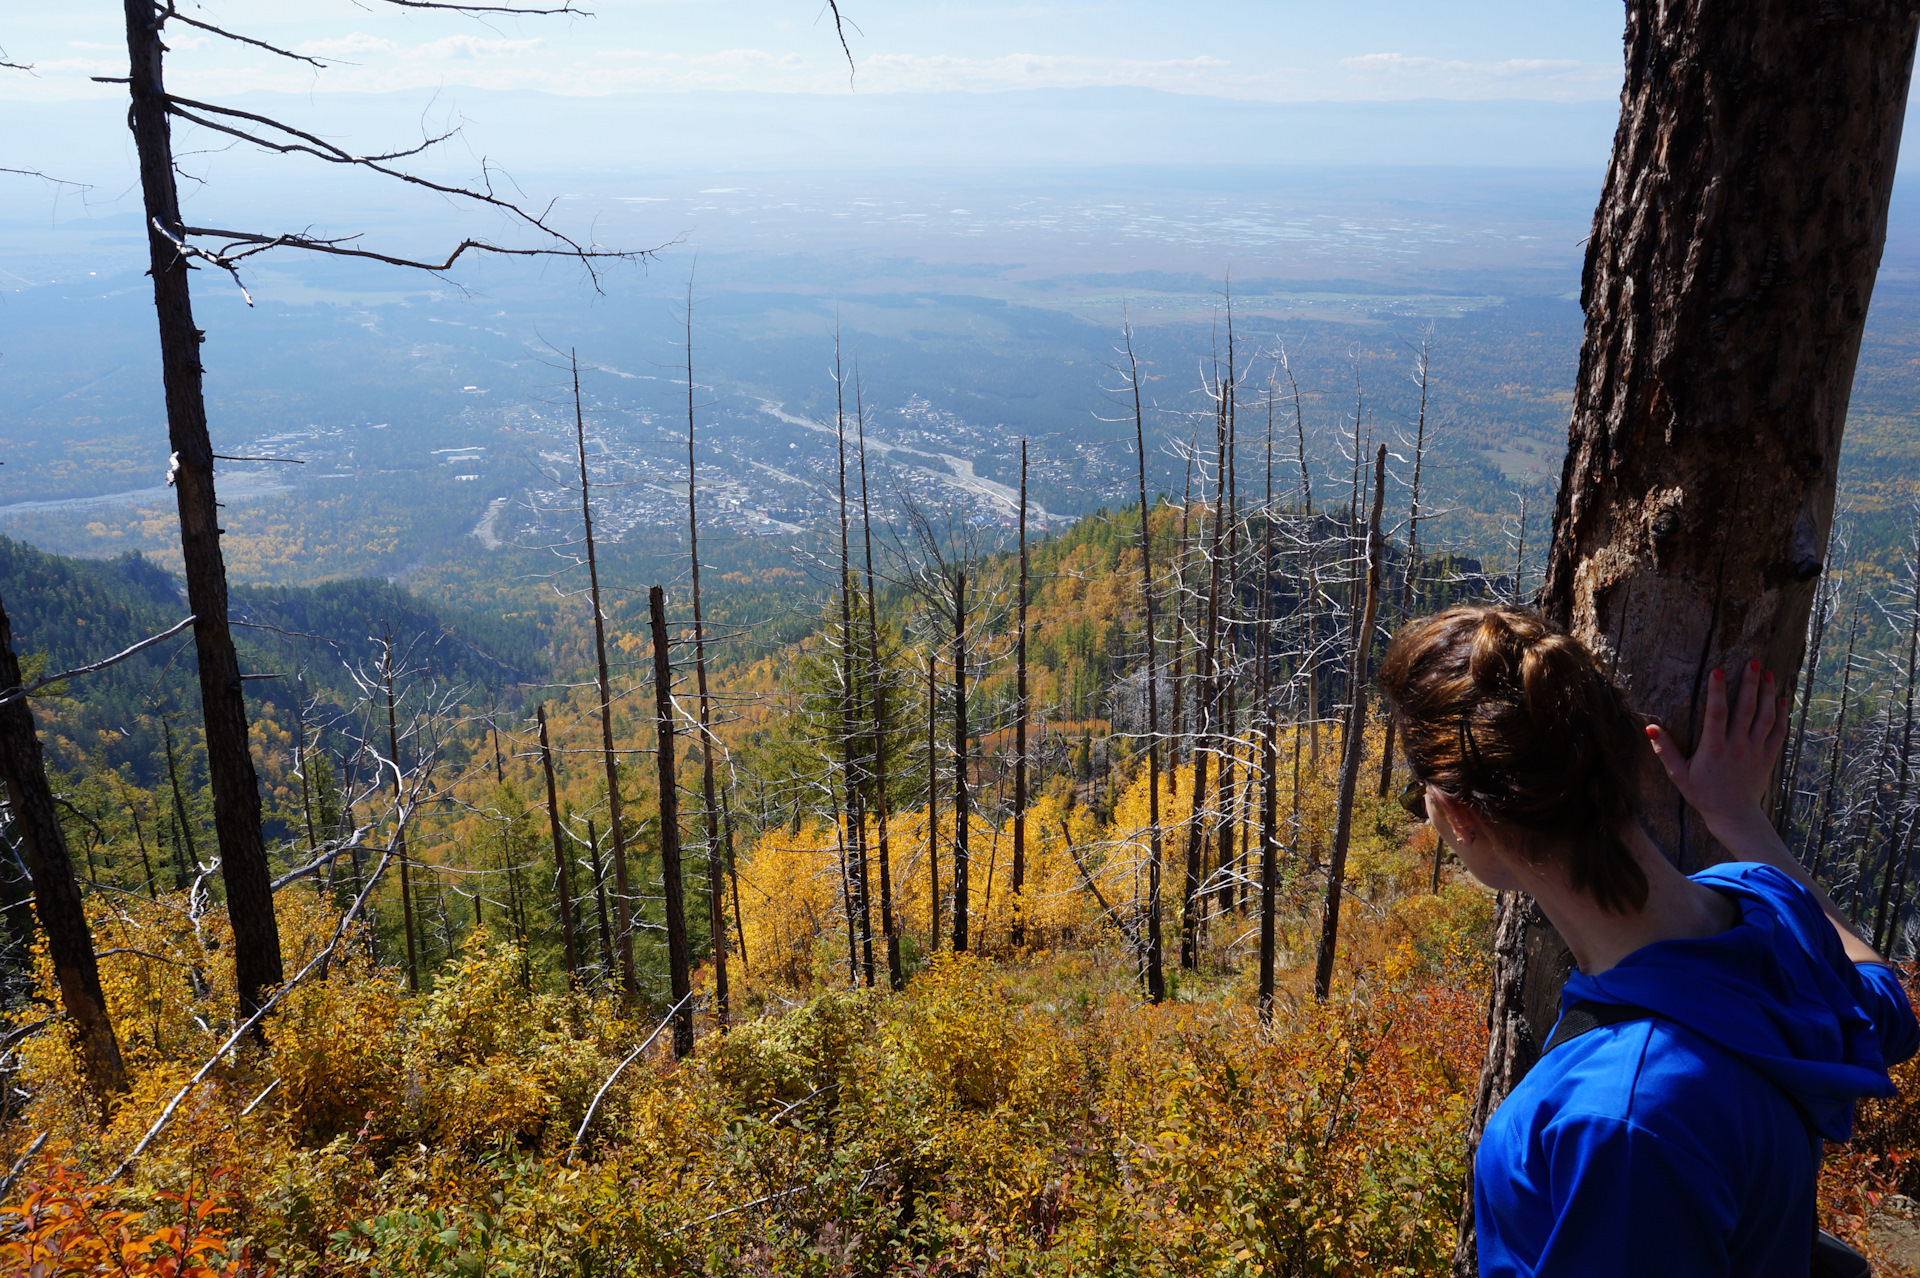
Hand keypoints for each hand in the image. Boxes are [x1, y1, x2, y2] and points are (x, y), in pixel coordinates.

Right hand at [1646, 661, 1787, 838]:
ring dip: (1767, 693)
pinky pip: (1778, 731)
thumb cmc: (1703, 795)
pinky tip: (1780, 699)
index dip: (1717, 691)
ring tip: (1768, 673)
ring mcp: (1755, 750)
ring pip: (1765, 716)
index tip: (1717, 670)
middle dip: (1750, 683)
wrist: (1734, 816)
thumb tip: (1650, 728)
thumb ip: (1665, 750)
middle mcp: (1737, 746)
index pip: (1717, 713)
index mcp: (1714, 748)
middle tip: (1753, 662)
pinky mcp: (1768, 756)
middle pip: (1746, 708)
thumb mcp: (1678, 775)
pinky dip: (1781, 714)